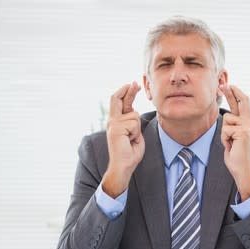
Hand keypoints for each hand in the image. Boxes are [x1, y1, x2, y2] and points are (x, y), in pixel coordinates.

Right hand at [102, 82, 144, 196]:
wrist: (123, 166)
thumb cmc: (130, 153)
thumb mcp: (134, 134)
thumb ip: (132, 122)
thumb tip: (134, 112)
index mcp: (116, 122)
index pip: (120, 102)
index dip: (127, 92)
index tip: (133, 85)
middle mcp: (112, 121)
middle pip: (118, 99)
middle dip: (128, 90)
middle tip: (135, 83)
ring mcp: (113, 124)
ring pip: (134, 115)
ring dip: (137, 128)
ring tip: (131, 139)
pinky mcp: (116, 128)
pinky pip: (134, 123)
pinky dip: (136, 132)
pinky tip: (129, 140)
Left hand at [220, 85, 249, 200]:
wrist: (243, 169)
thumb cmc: (237, 155)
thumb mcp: (235, 136)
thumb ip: (234, 125)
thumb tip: (227, 115)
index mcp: (248, 122)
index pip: (243, 103)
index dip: (236, 93)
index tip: (229, 85)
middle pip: (242, 101)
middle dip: (232, 92)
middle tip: (224, 84)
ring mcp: (247, 127)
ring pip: (227, 119)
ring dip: (224, 132)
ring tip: (231, 143)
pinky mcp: (243, 132)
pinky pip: (226, 130)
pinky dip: (225, 139)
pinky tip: (231, 146)